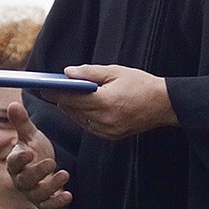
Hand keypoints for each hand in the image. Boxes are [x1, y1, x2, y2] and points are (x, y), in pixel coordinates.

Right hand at [6, 101, 71, 208]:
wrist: (46, 168)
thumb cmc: (36, 150)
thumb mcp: (31, 135)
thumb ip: (21, 122)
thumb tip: (13, 104)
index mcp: (16, 164)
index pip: (13, 163)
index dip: (19, 160)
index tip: (29, 152)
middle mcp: (22, 180)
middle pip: (24, 181)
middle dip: (36, 173)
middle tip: (50, 162)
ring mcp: (33, 193)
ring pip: (37, 194)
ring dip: (50, 186)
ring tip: (64, 173)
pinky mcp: (46, 201)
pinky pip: (49, 206)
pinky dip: (57, 203)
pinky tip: (68, 195)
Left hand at [49, 64, 176, 139]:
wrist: (164, 104)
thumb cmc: (140, 83)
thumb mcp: (114, 71)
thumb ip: (89, 72)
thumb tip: (66, 73)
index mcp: (105, 102)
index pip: (72, 98)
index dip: (56, 93)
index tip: (44, 87)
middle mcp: (105, 120)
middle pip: (73, 110)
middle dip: (61, 100)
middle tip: (50, 90)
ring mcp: (108, 131)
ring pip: (79, 120)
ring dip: (70, 109)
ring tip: (62, 97)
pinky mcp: (111, 137)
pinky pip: (89, 127)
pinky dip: (82, 117)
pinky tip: (79, 108)